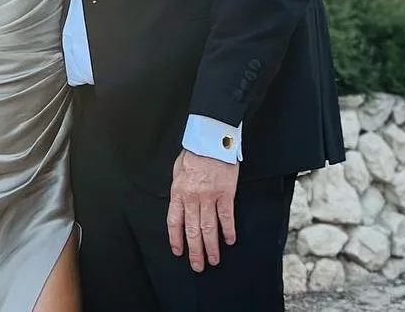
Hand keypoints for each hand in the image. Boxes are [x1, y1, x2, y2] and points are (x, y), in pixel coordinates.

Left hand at [166, 150, 238, 271]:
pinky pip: (226, 217)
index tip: (178, 251)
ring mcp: (209, 197)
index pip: (174, 222)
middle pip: (192, 230)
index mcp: (178, 192)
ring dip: (211, 247)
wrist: (211, 139)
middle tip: (198, 266)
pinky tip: (229, 241)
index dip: (176, 239)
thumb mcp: (177, 169)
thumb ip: (178, 188)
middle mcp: (192, 198)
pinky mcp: (225, 194)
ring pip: (209, 228)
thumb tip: (178, 201)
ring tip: (214, 260)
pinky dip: (228, 231)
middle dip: (195, 251)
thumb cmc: (194, 152)